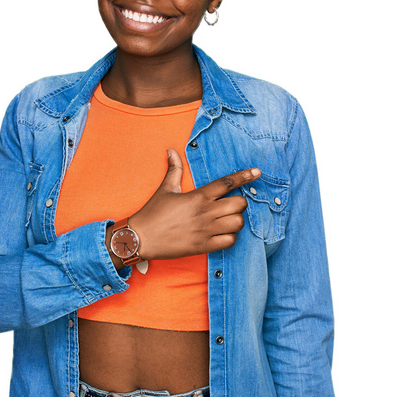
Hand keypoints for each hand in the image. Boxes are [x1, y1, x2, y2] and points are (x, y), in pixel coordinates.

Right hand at [128, 148, 260, 260]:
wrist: (141, 238)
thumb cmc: (153, 213)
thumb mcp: (165, 188)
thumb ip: (174, 169)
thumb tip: (171, 150)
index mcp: (198, 196)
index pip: (226, 183)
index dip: (244, 176)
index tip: (256, 172)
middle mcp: (205, 212)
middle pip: (239, 204)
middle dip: (240, 202)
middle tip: (232, 204)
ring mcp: (206, 230)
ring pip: (238, 223)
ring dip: (237, 220)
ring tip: (228, 219)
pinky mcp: (204, 245)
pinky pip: (230, 241)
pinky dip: (231, 237)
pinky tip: (223, 233)